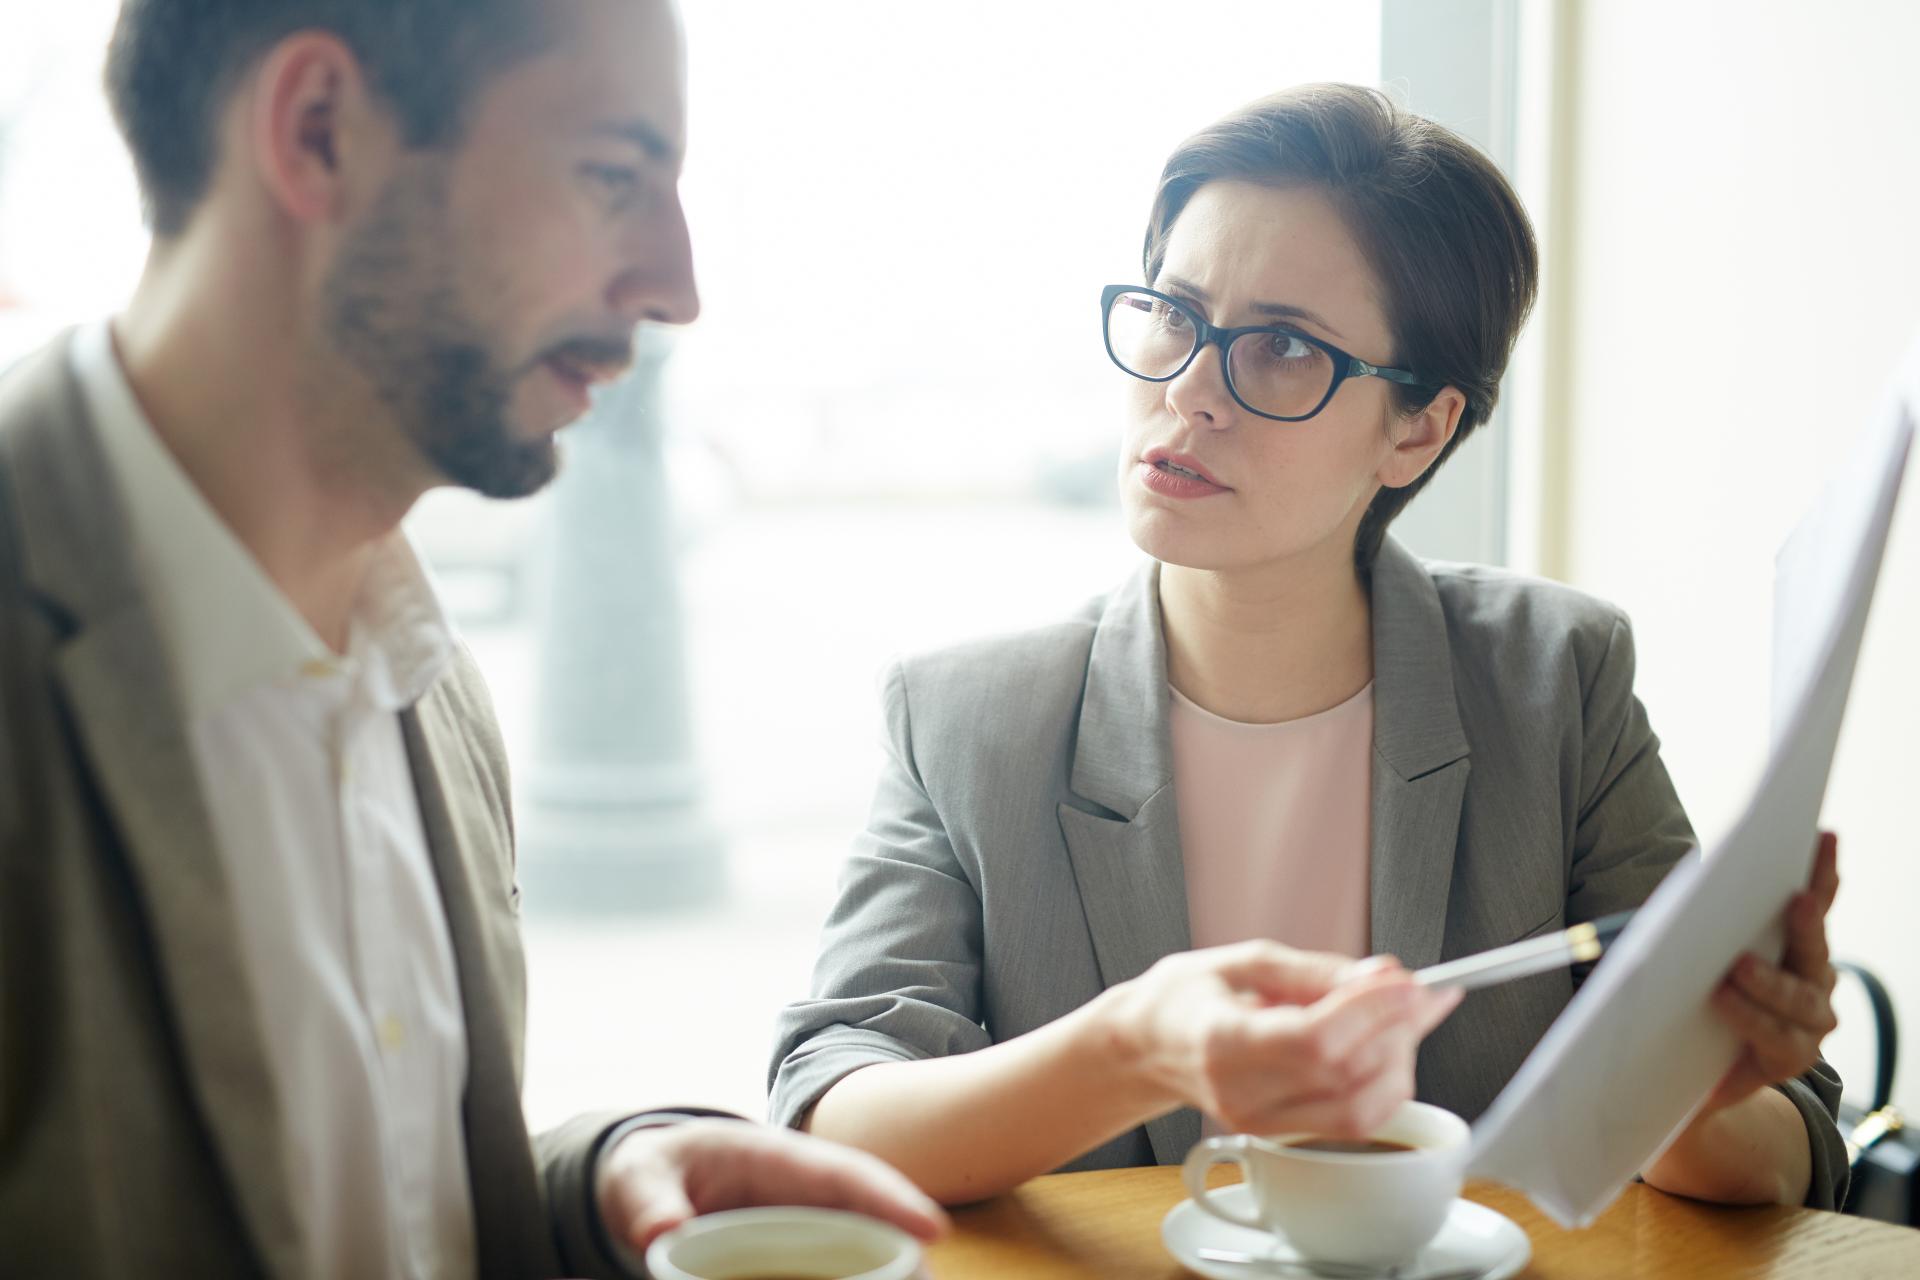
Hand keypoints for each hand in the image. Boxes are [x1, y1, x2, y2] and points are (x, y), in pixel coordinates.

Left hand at [596, 1120, 949, 1256]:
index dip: (891, 1199)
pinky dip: (858, 1278)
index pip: (845, 1175)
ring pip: (864, 1249)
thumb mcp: (639, 1176)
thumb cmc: (653, 1169)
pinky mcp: (802, 1255)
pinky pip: (838, 1269)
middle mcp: (807, 1193)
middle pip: (874, 1218)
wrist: (652, 1180)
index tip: (932, 1228)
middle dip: (910, 1251)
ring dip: (891, 1271)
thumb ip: (649, 1202)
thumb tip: (660, 1235)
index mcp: (777, 1160)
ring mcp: (809, 1225)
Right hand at [1107, 940, 1459, 1137]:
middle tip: (1415, 992)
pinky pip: (1352, 1120)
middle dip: (1397, 1030)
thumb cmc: (1185, 998)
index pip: (1315, 1040)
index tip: (1408, 982)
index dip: (1371, 1011)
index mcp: (1223, 1041)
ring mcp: (1260, 1121)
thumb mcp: (1241, 960)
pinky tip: (1385, 1046)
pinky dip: (1383, 1083)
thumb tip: (1380, 975)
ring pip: (1361, 1109)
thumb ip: (1314, 970)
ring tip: (1400, 1018)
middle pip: (1346, 1075)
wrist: (1145, 1046)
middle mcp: (1241, 1093)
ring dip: (1398, 1061)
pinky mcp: (1280, 1133)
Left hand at [1703, 831, 1840, 1111]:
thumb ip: (1698, 921)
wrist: (1695, 1070)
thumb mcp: (1693, 951)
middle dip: (1807, 918)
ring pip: (1798, 996)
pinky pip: (1777, 1036)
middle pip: (1813, 943)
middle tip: (1795, 898)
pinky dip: (1749, 1017)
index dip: (1820, 869)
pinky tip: (1724, 1001)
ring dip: (1768, 980)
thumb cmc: (1696, 996)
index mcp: (1794, 942)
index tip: (1822, 835)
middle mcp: (1813, 976)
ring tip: (1738, 966)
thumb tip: (1688, 886)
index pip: (1813, 899)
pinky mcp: (1794, 1057)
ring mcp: (1810, 1019)